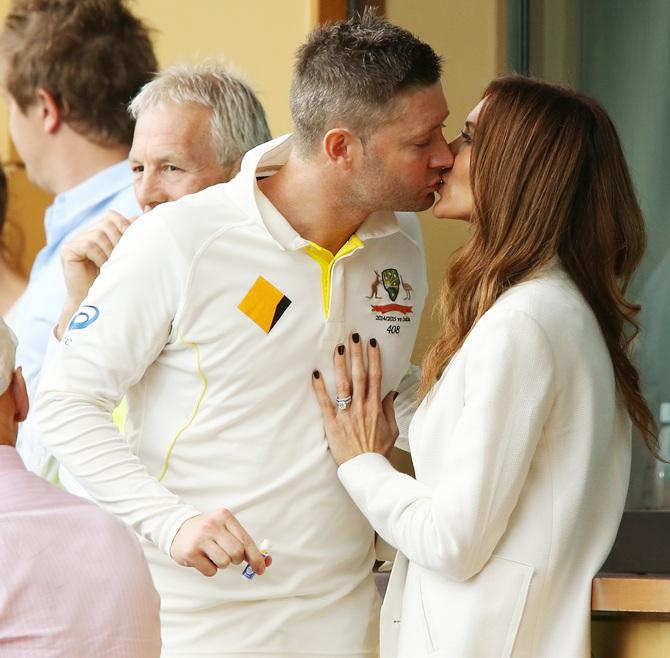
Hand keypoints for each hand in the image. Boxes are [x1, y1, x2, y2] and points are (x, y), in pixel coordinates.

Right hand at [57, 211, 136, 338]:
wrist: (99, 303)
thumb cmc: (117, 280)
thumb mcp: (127, 254)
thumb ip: (131, 235)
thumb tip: (147, 213)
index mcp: (98, 231)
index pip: (113, 216)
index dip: (126, 226)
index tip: (134, 245)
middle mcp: (85, 233)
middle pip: (108, 222)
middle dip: (120, 239)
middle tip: (122, 258)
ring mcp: (74, 240)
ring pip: (100, 233)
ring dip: (111, 251)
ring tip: (112, 266)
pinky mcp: (68, 250)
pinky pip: (89, 245)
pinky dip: (100, 257)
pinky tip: (103, 269)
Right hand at [170, 508, 271, 577]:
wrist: (178, 528)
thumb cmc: (208, 531)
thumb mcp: (226, 529)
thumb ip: (244, 543)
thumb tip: (265, 561)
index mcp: (225, 516)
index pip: (246, 540)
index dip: (256, 557)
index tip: (261, 569)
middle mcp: (212, 525)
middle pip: (237, 552)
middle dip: (236, 560)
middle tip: (229, 556)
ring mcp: (200, 539)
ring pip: (225, 562)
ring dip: (222, 564)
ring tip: (213, 555)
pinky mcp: (190, 553)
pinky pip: (211, 571)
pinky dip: (210, 569)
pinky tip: (203, 559)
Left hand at [312, 333, 398, 465]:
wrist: (366, 470)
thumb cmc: (378, 451)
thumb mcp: (391, 430)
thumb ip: (389, 409)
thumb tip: (390, 392)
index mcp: (376, 407)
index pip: (376, 377)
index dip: (374, 358)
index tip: (372, 344)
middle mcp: (362, 407)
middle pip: (360, 375)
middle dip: (357, 354)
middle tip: (354, 337)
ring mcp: (347, 414)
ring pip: (344, 384)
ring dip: (341, 364)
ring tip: (338, 347)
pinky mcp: (333, 423)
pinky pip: (325, 402)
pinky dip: (320, 387)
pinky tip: (316, 374)